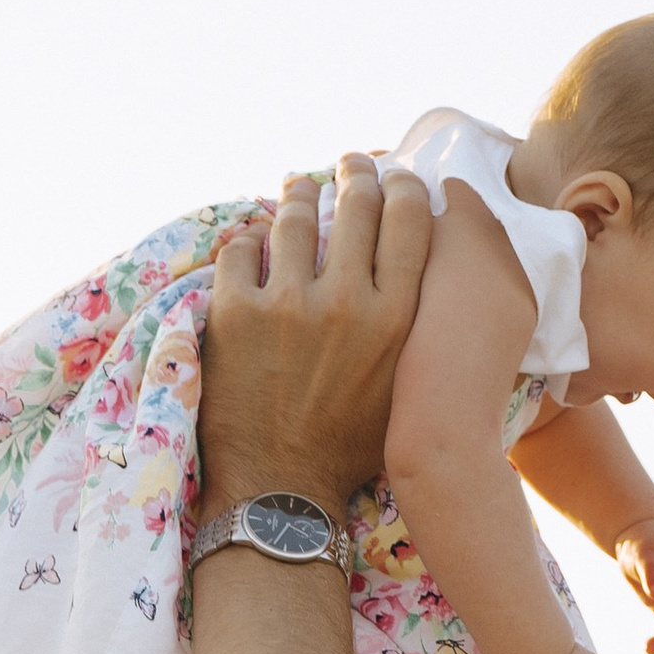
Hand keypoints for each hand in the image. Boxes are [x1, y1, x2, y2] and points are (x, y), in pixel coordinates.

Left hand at [200, 155, 430, 521]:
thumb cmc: (348, 445)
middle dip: (355, 173)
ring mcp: (288, 305)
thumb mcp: (401, 385)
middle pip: (357, 205)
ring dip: (298, 192)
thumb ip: (409, 327)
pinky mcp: (236, 312)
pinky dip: (248, 239)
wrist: (281, 488)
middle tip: (350, 164)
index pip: (410, 223)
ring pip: (294, 215)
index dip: (405, 188)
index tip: (397, 176)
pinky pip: (240, 248)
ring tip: (297, 185)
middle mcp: (348, 303)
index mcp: (397, 321)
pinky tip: (253, 240)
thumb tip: (417, 272)